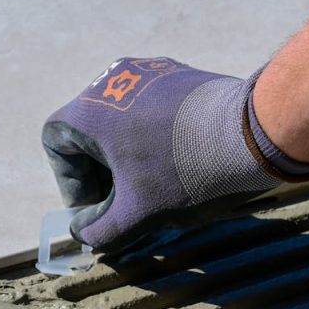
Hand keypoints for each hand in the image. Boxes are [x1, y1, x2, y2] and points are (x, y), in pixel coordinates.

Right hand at [42, 57, 284, 250]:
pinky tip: (181, 163)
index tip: (98, 208)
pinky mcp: (179, 73)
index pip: (56, 144)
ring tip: (156, 186)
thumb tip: (86, 236)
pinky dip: (154, 138)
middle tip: (125, 204)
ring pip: (122, 121)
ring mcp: (148, 72)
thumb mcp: (137, 214)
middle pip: (89, 132)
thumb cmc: (185, 172)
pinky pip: (151, 108)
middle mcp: (111, 80)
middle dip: (102, 173)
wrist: (252, 134)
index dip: (71, 183)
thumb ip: (100, 231)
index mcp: (90, 109)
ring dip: (129, 156)